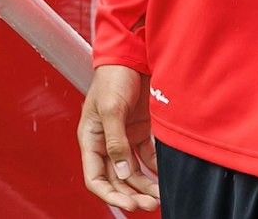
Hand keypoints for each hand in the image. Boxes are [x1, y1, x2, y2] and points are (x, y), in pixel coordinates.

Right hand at [78, 64, 160, 210]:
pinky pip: (148, 156)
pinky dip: (156, 168)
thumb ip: (115, 141)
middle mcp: (107, 142)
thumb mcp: (111, 109)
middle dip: (133, 194)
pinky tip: (166, 176)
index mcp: (91, 139)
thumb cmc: (113, 76)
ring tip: (160, 196)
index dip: (111, 194)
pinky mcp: (142, 130)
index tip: (129, 204)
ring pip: (134, 171)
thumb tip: (121, 171)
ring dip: (145, 185)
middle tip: (151, 204)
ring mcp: (125, 137)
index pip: (96, 178)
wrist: (133, 53)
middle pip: (118, 178)